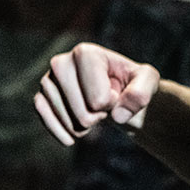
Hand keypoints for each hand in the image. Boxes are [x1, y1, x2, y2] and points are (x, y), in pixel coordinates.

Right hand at [34, 42, 159, 145]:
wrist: (118, 96)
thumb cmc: (132, 84)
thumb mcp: (148, 82)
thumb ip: (142, 92)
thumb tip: (119, 114)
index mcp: (85, 52)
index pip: (98, 99)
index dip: (112, 103)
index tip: (115, 92)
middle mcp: (61, 62)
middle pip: (82, 113)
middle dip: (98, 117)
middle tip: (104, 104)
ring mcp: (48, 81)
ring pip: (67, 121)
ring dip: (85, 127)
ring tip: (92, 111)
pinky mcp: (41, 98)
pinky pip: (46, 122)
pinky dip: (63, 133)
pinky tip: (73, 136)